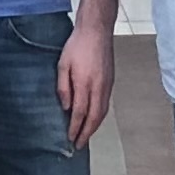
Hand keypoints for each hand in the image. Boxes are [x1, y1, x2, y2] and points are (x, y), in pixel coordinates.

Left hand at [56, 21, 113, 148]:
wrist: (97, 30)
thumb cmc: (77, 45)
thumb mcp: (63, 64)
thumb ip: (63, 87)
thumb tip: (66, 107)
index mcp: (85, 83)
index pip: (80, 112)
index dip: (75, 128)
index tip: (70, 138)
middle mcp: (99, 87)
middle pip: (94, 117)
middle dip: (87, 133)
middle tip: (79, 144)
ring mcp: (107, 85)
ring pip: (102, 112)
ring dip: (94, 127)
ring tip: (86, 136)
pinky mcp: (111, 81)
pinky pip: (105, 104)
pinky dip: (99, 116)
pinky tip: (93, 119)